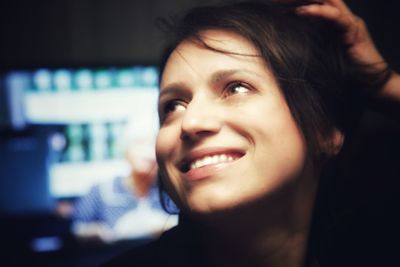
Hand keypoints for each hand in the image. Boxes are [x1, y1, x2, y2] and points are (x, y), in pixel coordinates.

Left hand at [275, 0, 399, 101]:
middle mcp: (339, 17)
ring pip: (328, 0)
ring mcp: (348, 22)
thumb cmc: (342, 73)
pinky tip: (303, 12)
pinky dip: (320, 12)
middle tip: (273, 0)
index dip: (291, 2)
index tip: (270, 4)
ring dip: (304, 0)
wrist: (369, 84)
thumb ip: (303, 47)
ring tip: (284, 1)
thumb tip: (277, 47)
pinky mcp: (354, 31)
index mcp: (329, 22)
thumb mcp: (316, 57)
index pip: (310, 3)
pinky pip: (337, 17)